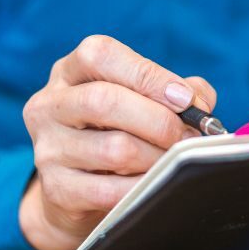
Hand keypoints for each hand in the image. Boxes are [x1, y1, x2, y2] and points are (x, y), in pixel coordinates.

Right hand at [19, 35, 216, 249]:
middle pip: (105, 101)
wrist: (74, 194)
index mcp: (69, 71)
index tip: (186, 99)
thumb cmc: (117, 134)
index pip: (101, 55)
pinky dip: (142, 188)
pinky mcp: (56, 189)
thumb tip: (201, 103)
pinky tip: (155, 185)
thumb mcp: (139, 102)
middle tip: (190, 137)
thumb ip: (175, 92)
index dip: (149, 75)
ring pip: (114, 150)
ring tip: (176, 163)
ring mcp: (47, 148)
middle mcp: (49, 105)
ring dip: (157, 158)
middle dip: (159, 121)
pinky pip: (110, 191)